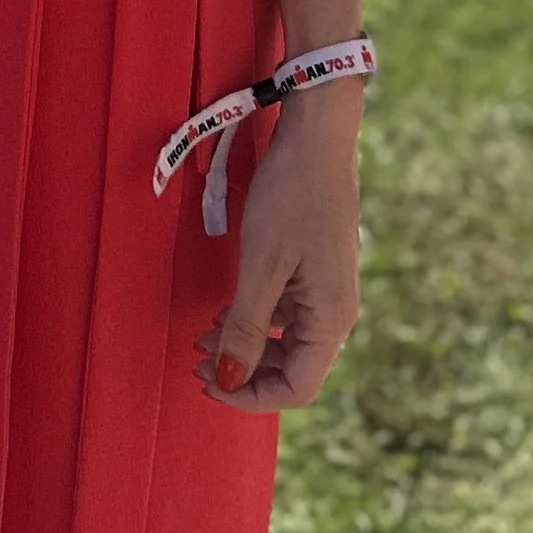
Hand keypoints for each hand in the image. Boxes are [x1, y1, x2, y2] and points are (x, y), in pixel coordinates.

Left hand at [195, 91, 361, 411]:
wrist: (317, 137)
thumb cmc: (291, 197)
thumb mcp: (261, 265)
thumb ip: (246, 327)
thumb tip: (228, 380)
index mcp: (332, 319)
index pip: (296, 388)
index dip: (250, 395)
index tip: (207, 382)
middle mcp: (336, 312)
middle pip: (293, 370)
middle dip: (244, 372)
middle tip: (196, 361)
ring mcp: (327, 290)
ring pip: (289, 342)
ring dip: (247, 347)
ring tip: (203, 337)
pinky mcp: (316, 270)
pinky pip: (288, 312)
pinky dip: (257, 320)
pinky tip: (226, 310)